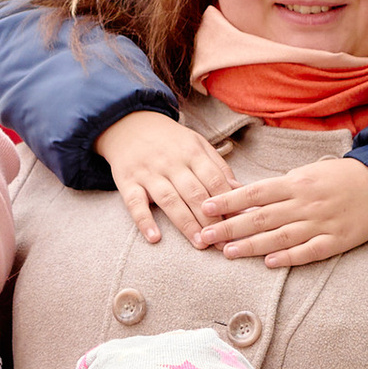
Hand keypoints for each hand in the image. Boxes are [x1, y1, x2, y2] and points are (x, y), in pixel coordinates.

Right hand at [95, 110, 235, 247]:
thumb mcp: (196, 144)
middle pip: (195, 193)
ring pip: (170, 200)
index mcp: (192, 152)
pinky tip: (155, 238)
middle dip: (211, 219)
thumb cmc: (169, 141)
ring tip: (200, 243)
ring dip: (186, 224)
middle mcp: (171, 162)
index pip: (214, 180)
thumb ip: (217, 167)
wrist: (128, 124)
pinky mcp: (127, 182)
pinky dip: (144, 221)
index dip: (228, 202)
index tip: (239, 223)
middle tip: (223, 242)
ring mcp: (148, 172)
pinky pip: (135, 203)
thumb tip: (240, 191)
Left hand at [194, 154, 367, 269]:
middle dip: (230, 227)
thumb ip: (277, 187)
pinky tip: (268, 263)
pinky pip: (308, 251)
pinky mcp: (336, 240)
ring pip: (280, 236)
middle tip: (204, 236)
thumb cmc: (339, 177)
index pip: (254, 193)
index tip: (205, 208)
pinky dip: (288, 257)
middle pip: (261, 217)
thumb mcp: (306, 173)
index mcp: (296, 182)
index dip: (228, 201)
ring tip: (226, 252)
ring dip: (251, 245)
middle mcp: (305, 203)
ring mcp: (321, 223)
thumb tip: (242, 194)